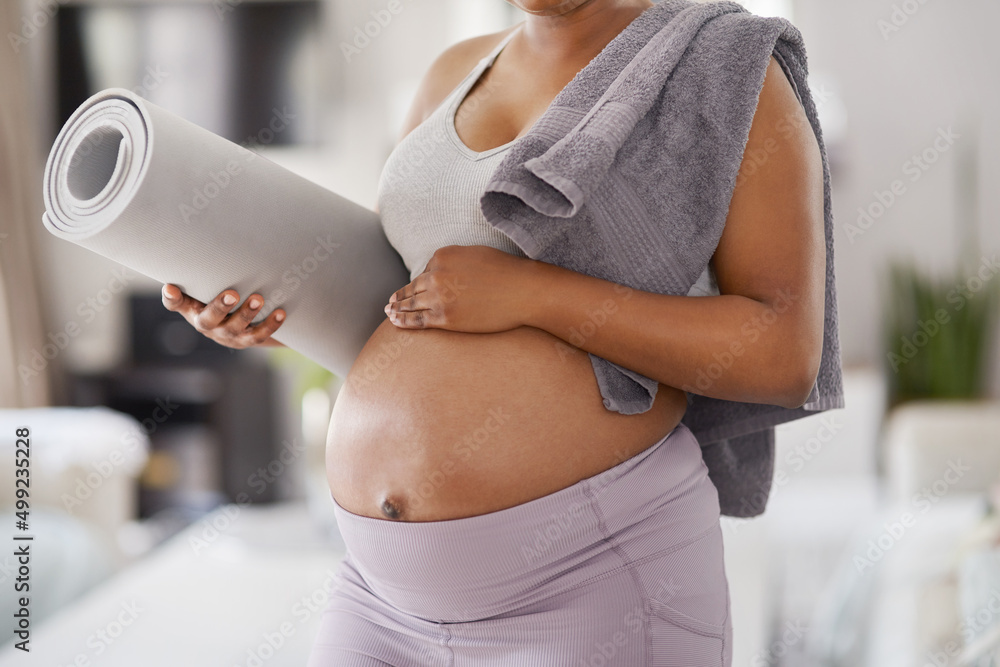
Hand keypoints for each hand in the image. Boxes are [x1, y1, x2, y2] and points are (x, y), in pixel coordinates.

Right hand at [161, 284, 285, 348]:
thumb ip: (205, 272)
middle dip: (220, 307)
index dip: (172, 298)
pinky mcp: (246, 340)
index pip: (176, 304)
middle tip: (232, 293)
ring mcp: (228, 335)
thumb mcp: (208, 287)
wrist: (242, 324)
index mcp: (192, 309)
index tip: (170, 288)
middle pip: (209, 320)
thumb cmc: (219, 296)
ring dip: (247, 314)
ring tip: (258, 298)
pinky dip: (270, 325)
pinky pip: (259, 335)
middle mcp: (208, 325)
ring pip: (236, 329)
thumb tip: (202, 237)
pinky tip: (280, 312)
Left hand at [384, 245, 536, 332]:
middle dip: (400, 296)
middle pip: (413, 287)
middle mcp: (436, 275)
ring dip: (397, 309)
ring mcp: (439, 298)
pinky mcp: (445, 318)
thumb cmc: (505, 272)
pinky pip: (418, 321)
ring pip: (411, 304)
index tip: (417, 289)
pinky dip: (403, 321)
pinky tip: (395, 322)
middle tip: (389, 302)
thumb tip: (439, 272)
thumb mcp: (474, 254)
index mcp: (442, 256)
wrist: (522, 291)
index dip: (424, 282)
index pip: (425, 271)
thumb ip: (453, 261)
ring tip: (389, 312)